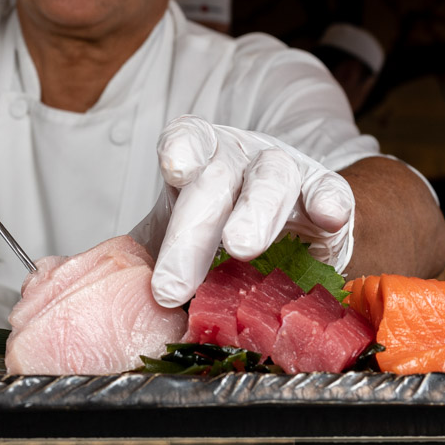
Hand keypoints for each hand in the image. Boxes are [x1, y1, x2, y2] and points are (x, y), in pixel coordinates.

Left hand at [131, 115, 355, 307]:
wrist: (280, 247)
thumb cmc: (214, 242)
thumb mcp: (173, 244)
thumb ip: (145, 261)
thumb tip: (113, 305)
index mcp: (200, 159)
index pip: (188, 139)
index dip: (180, 149)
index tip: (174, 170)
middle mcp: (241, 157)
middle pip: (217, 179)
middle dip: (193, 230)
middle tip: (173, 283)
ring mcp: (287, 172)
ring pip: (272, 179)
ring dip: (255, 212)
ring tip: (240, 246)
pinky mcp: (326, 195)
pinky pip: (332, 191)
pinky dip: (329, 201)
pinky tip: (328, 216)